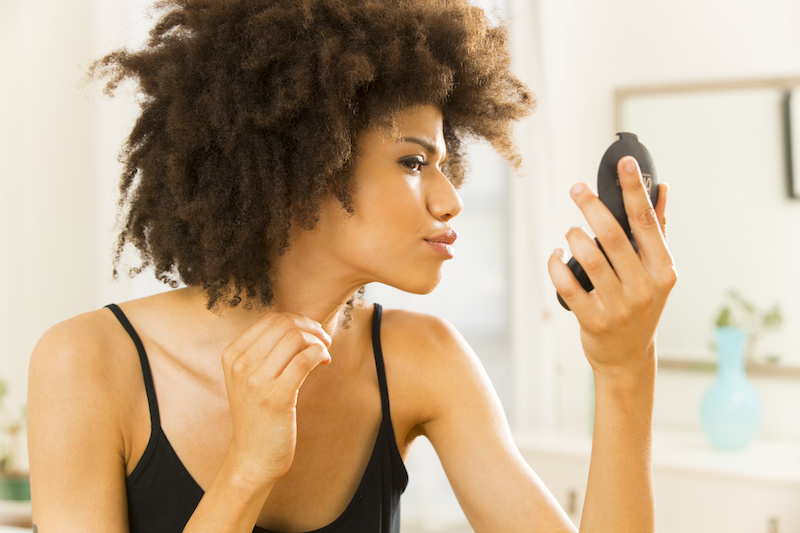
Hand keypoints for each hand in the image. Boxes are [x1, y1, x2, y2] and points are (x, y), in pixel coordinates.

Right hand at [221, 312, 331, 486]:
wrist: (252, 457)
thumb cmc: (258, 415)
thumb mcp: (249, 377)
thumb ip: (265, 351)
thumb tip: (300, 325)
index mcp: (232, 355)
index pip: (270, 319)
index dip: (298, 320)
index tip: (311, 334)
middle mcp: (240, 365)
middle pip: (285, 325)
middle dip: (311, 328)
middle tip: (324, 342)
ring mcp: (256, 382)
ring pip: (296, 339)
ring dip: (318, 342)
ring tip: (324, 355)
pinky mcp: (276, 398)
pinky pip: (304, 360)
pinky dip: (320, 355)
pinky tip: (324, 363)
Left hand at [548, 156, 676, 378]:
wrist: (628, 358)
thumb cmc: (641, 305)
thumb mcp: (656, 272)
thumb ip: (658, 231)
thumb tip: (663, 188)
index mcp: (664, 270)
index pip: (646, 222)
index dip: (635, 190)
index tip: (624, 163)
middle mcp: (644, 287)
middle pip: (614, 236)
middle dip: (592, 207)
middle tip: (576, 188)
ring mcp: (619, 306)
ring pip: (590, 258)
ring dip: (574, 237)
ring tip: (570, 232)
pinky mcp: (593, 320)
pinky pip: (567, 284)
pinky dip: (556, 265)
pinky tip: (556, 255)